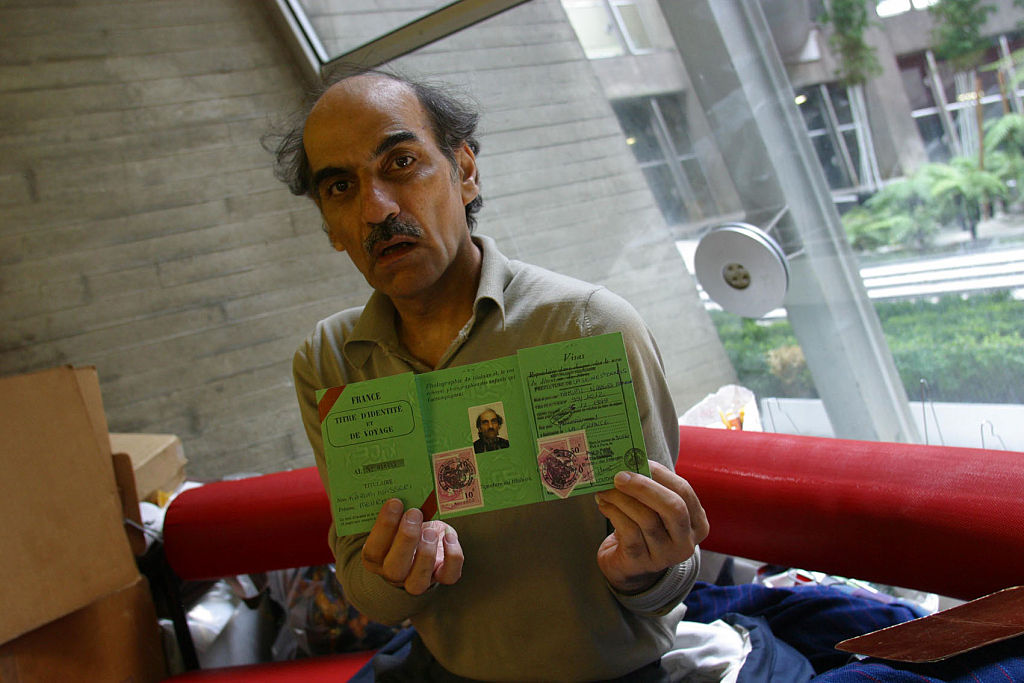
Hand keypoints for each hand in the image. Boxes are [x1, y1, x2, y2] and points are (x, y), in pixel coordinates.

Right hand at [361, 498, 463, 594]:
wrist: (423, 541)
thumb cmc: (404, 525)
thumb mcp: (396, 517)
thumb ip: (393, 509)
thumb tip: (400, 482)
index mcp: (375, 558)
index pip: (373, 551)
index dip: (383, 527)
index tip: (395, 502)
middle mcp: (393, 574)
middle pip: (394, 568)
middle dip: (405, 539)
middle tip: (414, 513)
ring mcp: (417, 580)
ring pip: (418, 580)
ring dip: (426, 552)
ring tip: (430, 529)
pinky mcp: (441, 576)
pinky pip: (448, 576)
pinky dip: (452, 555)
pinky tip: (449, 535)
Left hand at [594, 461, 708, 593]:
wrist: (627, 563)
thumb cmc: (643, 527)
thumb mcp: (655, 509)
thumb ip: (651, 487)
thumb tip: (630, 461)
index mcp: (697, 523)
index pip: (684, 492)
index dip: (662, 474)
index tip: (640, 461)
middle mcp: (686, 542)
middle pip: (673, 508)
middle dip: (645, 487)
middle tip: (619, 475)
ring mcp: (665, 555)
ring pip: (647, 519)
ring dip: (622, 499)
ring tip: (605, 489)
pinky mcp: (642, 562)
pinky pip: (629, 531)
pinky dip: (614, 512)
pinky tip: (604, 503)